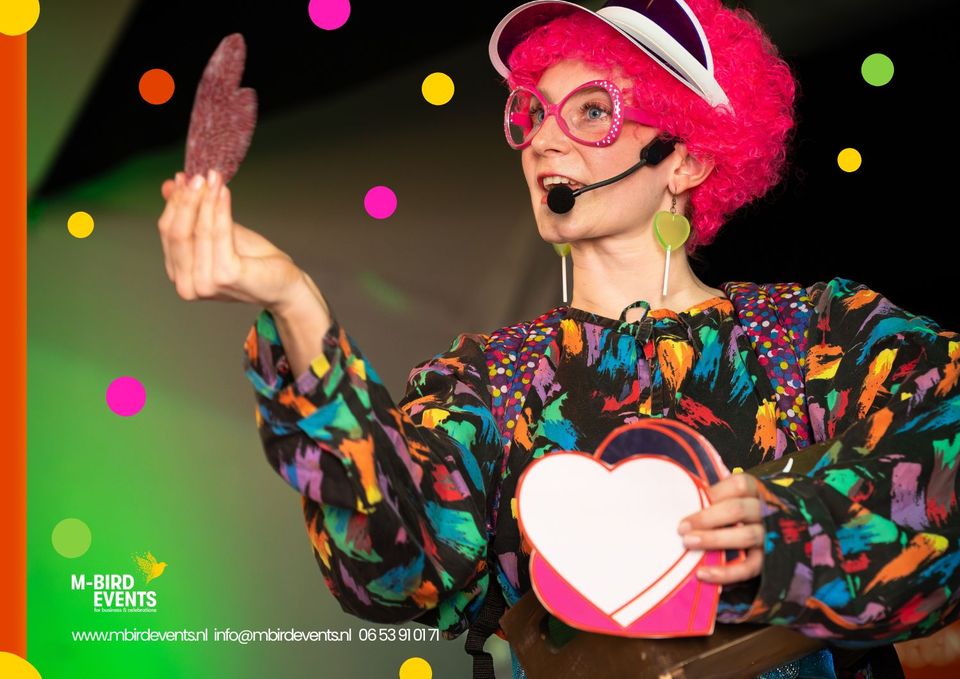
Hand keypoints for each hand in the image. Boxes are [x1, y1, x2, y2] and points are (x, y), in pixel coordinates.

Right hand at [157, 170, 302, 309]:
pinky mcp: (225, 276)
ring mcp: (205, 283)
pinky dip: (220, 209)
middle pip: (177, 232)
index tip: (184, 177)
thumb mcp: (216, 232)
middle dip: (188, 199)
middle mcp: (187, 284)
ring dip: (206, 200)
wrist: (282, 284)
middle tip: (199, 175)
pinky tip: (224, 192)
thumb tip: (169, 185)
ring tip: (214, 179)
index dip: (175, 202)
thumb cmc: (252, 261)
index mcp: (179, 274)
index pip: (167, 231)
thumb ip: (193, 213)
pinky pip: (218, 233)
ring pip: (198, 230)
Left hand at [677, 472, 764, 584]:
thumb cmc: (743, 511)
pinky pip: (751, 567)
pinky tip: (703, 573)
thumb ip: (716, 498)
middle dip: (707, 519)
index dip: (712, 494)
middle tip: (681, 528)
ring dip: (714, 540)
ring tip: (688, 544)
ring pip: (747, 536)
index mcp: (756, 490)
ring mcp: (771, 536)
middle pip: (738, 510)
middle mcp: (767, 511)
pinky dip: (726, 572)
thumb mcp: (735, 498)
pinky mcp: (771, 561)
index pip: (738, 486)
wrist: (781, 534)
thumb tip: (680, 501)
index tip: (687, 504)